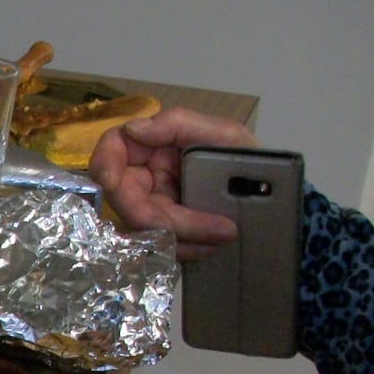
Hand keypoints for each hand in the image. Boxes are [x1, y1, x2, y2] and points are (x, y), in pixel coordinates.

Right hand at [88, 107, 258, 259]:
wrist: (268, 195)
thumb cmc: (246, 157)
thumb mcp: (223, 134)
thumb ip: (177, 124)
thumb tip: (132, 129)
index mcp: (150, 147)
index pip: (110, 152)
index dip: (106, 168)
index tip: (114, 182)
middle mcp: (143, 177)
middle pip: (127, 203)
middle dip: (166, 221)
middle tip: (219, 229)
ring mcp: (151, 205)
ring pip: (144, 231)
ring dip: (182, 239)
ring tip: (224, 238)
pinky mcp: (162, 231)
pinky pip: (159, 246)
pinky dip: (186, 248)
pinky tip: (212, 246)